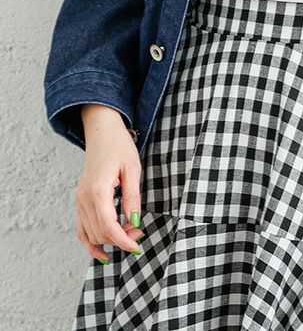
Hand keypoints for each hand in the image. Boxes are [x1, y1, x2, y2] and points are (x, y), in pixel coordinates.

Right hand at [75, 105, 144, 263]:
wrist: (102, 133)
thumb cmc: (119, 147)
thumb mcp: (133, 169)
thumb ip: (132, 197)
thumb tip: (134, 222)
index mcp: (97, 191)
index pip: (109, 228)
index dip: (124, 241)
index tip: (138, 246)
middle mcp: (83, 200)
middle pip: (100, 234)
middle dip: (121, 239)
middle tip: (140, 232)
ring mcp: (79, 201)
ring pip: (90, 235)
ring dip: (110, 240)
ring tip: (129, 233)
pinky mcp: (80, 201)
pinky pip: (81, 229)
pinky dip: (91, 242)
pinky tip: (103, 252)